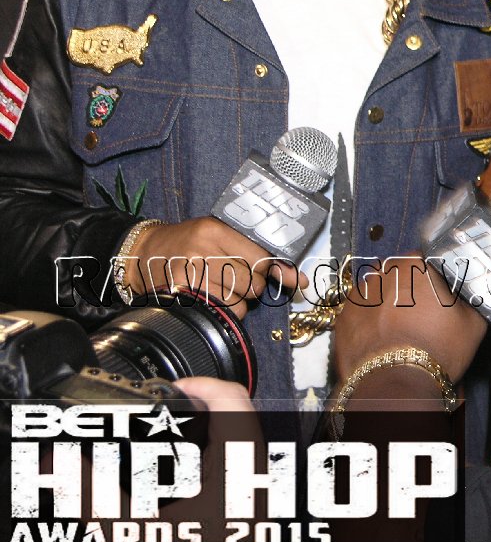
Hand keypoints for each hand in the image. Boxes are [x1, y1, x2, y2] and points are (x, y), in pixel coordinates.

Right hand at [130, 216, 306, 317]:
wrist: (141, 252)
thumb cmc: (189, 243)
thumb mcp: (220, 236)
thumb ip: (259, 254)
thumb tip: (298, 279)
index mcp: (216, 230)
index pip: (261, 257)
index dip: (269, 269)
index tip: (271, 273)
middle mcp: (202, 249)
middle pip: (252, 282)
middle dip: (251, 286)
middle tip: (234, 277)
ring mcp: (189, 273)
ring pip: (239, 301)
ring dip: (237, 300)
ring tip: (219, 286)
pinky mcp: (181, 294)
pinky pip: (221, 312)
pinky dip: (224, 311)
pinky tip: (210, 297)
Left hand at [332, 255, 487, 383]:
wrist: (396, 385)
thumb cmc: (439, 348)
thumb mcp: (474, 324)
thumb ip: (474, 301)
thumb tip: (476, 295)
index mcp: (416, 264)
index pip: (429, 261)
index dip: (436, 280)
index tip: (441, 298)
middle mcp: (383, 271)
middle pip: (400, 275)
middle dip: (409, 290)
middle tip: (421, 316)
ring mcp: (359, 294)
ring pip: (378, 292)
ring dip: (387, 304)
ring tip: (398, 331)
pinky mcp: (343, 316)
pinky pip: (360, 313)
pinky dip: (368, 322)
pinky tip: (380, 339)